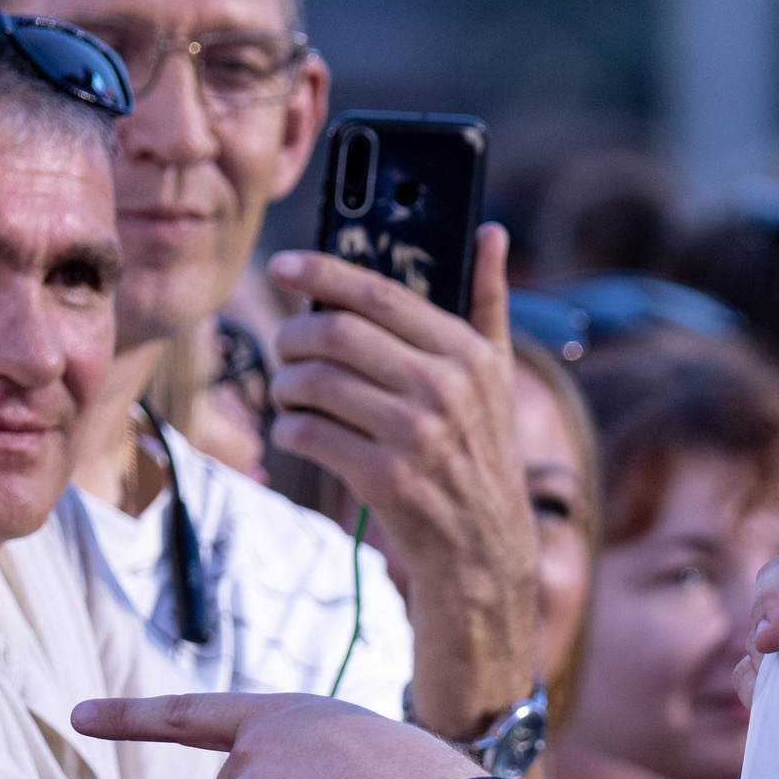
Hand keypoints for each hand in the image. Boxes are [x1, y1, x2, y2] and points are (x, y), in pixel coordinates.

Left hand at [268, 226, 537, 739]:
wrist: (481, 546)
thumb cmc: (480, 451)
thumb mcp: (496, 377)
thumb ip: (489, 302)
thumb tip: (492, 232)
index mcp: (466, 352)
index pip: (378, 293)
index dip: (321, 273)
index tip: (281, 266)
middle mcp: (443, 388)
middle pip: (335, 334)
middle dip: (293, 336)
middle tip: (282, 345)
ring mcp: (414, 435)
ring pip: (313, 383)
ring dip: (286, 384)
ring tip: (289, 392)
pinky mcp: (383, 478)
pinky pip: (308, 433)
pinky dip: (289, 428)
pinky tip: (297, 430)